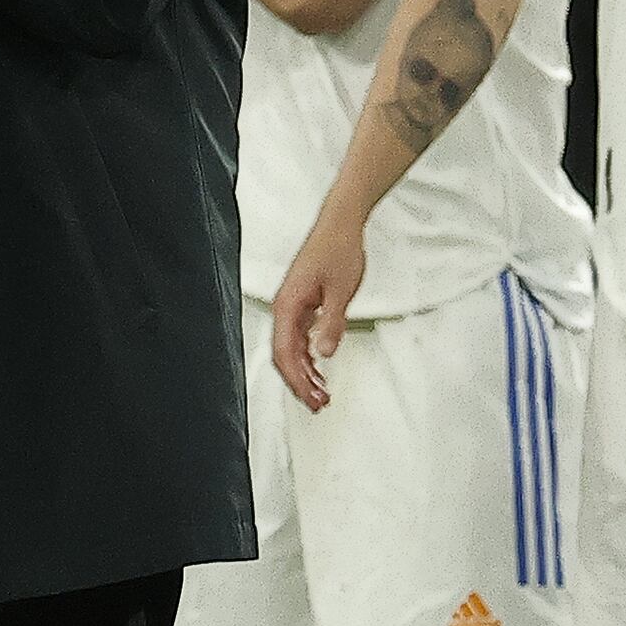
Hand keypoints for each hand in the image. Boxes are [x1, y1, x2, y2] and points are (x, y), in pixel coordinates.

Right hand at [269, 214, 367, 410]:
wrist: (341, 223)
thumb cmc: (337, 248)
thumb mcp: (341, 290)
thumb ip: (332, 323)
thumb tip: (324, 352)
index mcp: (288, 304)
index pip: (285, 353)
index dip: (296, 379)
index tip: (310, 397)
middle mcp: (285, 307)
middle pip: (285, 355)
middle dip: (299, 382)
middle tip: (318, 402)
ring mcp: (293, 305)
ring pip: (292, 349)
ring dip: (305, 372)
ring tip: (321, 391)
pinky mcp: (303, 303)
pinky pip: (300, 337)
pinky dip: (309, 356)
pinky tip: (320, 368)